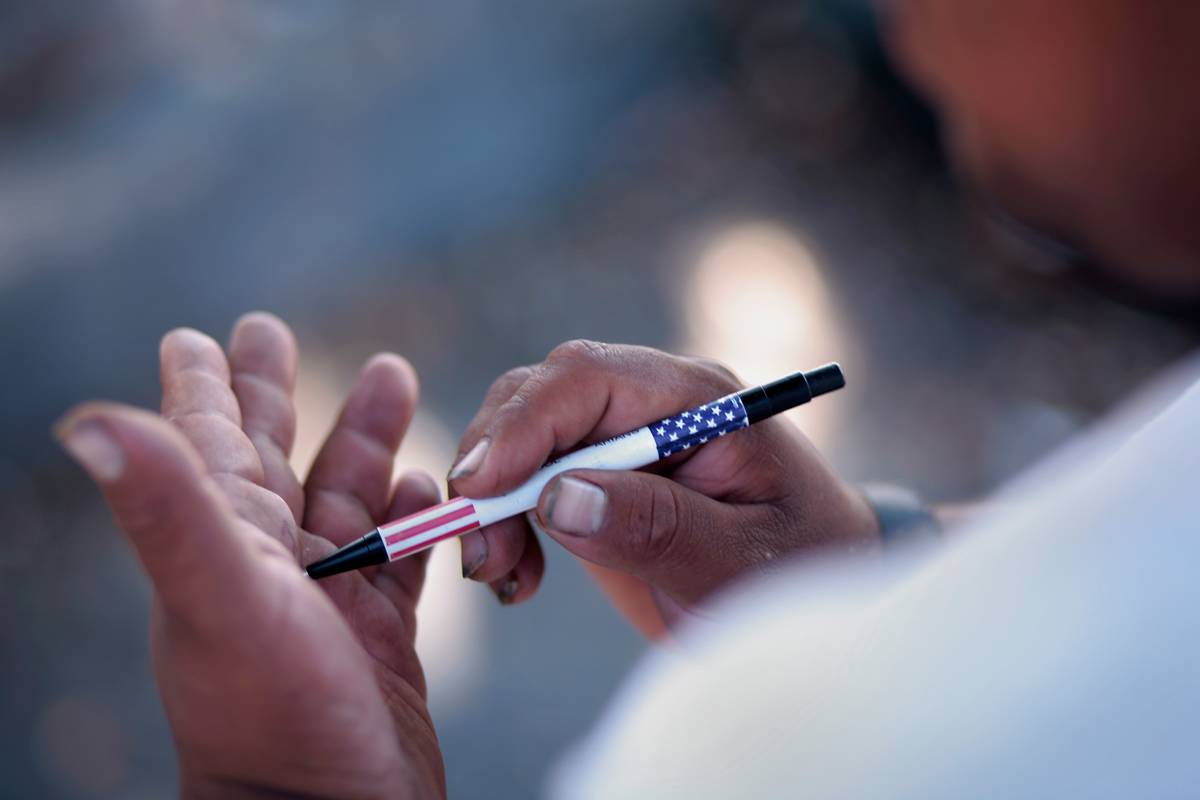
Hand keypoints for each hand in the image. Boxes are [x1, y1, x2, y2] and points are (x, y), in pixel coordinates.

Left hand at [56, 314, 443, 797]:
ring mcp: (326, 601)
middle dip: (276, 392)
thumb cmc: (272, 717)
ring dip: (365, 438)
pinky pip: (400, 558)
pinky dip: (419, 518)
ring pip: (346, 498)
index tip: (199, 337)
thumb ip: (168, 508)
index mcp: (227, 543)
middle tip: (271, 328)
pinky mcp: (378, 636)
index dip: (204, 387)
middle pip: (272, 456)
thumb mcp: (221, 601)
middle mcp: (271, 566)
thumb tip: (84, 418)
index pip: (208, 444)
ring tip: (393, 374)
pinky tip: (434, 490)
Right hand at [449, 340, 879, 637]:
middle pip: (539, 399)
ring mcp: (620, 438)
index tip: (479, 488)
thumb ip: (659, 528)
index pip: (588, 379)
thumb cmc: (797, 571)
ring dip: (489, 503)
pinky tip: (518, 577)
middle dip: (493, 468)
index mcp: (699, 400)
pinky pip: (527, 482)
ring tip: (498, 575)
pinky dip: (503, 524)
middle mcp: (651, 403)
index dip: (523, 424)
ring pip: (520, 438)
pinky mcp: (598, 476)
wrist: (809, 592)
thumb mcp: (739, 562)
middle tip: (481, 556)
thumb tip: (558, 496)